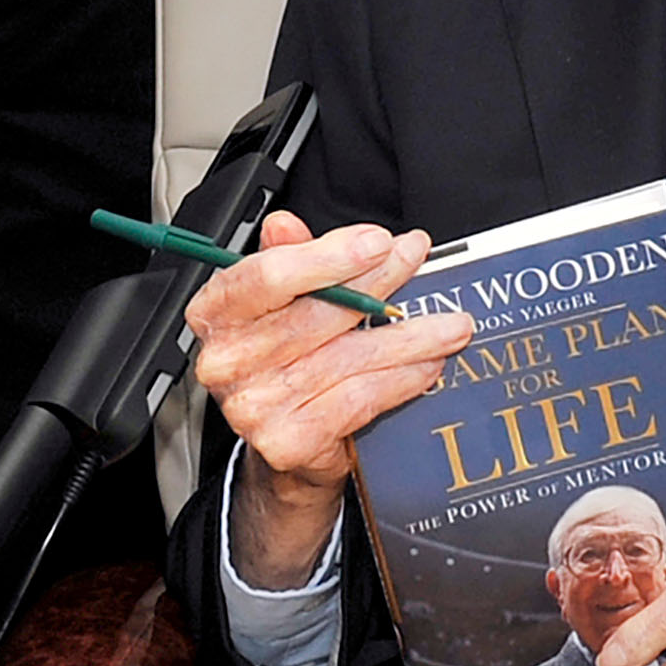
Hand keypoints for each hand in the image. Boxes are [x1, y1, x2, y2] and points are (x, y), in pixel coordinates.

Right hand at [188, 211, 468, 587]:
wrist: (282, 438)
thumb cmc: (281, 356)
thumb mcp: (277, 299)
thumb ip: (286, 258)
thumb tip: (285, 224)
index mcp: (216, 313)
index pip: (266, 276)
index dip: (326, 256)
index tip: (377, 241)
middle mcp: (225, 361)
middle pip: (315, 314)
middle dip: (378, 283)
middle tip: (418, 262)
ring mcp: (254, 406)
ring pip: (347, 359)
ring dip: (408, 338)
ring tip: (449, 324)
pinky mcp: (287, 441)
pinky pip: (358, 400)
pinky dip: (401, 380)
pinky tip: (427, 365)